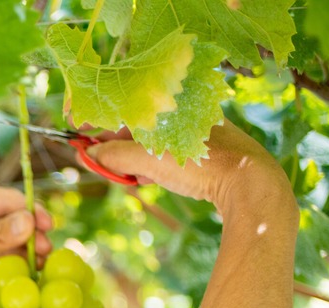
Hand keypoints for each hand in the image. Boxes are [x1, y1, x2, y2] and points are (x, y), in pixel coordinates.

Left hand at [0, 183, 52, 307]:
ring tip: (40, 265)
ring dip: (29, 253)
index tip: (47, 226)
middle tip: (44, 250)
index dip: (31, 212)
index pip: (10, 200)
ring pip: (17, 243)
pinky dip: (22, 268)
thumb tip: (29, 222)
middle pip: (17, 221)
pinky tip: (32, 275)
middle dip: (32, 235)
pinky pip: (11, 262)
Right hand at [85, 122, 294, 216]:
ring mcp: (197, 131)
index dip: (99, 123)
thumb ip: (115, 156)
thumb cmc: (201, 164)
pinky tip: (148, 179)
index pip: (125, 108)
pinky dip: (153, 165)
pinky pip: (168, 153)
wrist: (249, 184)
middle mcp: (185, 112)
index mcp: (172, 103)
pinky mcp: (205, 151)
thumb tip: (89, 155)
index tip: (79, 136)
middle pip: (137, 126)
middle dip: (114, 146)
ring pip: (152, 142)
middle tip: (100, 164)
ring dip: (133, 159)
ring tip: (127, 177)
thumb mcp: (149, 161)